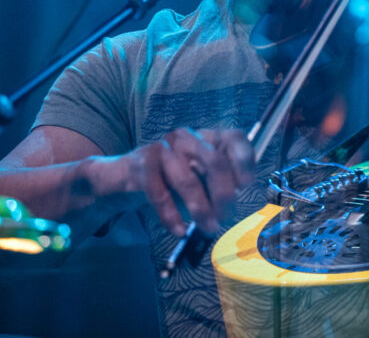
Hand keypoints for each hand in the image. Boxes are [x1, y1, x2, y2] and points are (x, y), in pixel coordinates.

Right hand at [90, 127, 253, 236]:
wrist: (120, 177)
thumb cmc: (168, 179)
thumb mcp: (197, 177)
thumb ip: (218, 183)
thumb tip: (239, 202)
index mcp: (207, 137)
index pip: (234, 138)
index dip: (245, 160)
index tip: (248, 185)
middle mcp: (187, 137)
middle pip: (214, 161)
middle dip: (224, 193)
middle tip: (227, 218)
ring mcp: (163, 149)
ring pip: (188, 179)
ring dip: (201, 209)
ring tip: (208, 228)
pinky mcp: (141, 164)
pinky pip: (160, 194)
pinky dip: (171, 216)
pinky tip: (179, 230)